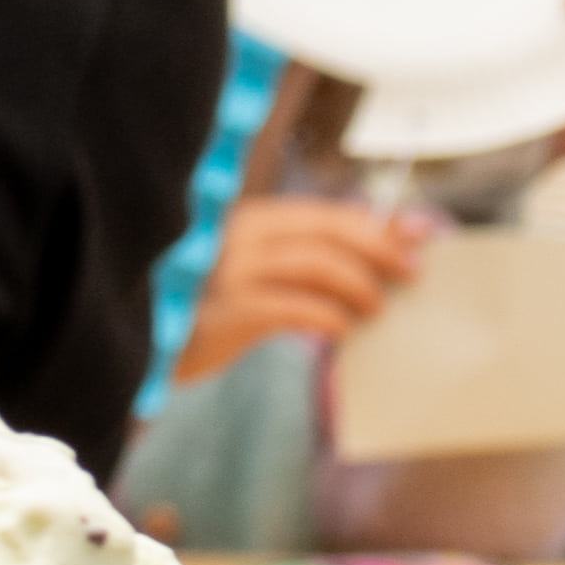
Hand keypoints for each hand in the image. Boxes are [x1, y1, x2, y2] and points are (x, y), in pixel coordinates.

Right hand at [167, 186, 432, 390]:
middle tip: (411, 275)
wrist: (145, 350)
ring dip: (358, 286)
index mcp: (246, 220)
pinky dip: (326, 316)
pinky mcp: (222, 312)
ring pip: (315, 265)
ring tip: (376, 309)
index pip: (326, 214)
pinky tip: (341, 331)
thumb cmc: (211, 310)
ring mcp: (226, 272)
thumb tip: (401, 233)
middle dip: (380, 251)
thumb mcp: (259, 274)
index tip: (419, 243)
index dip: (378, 227)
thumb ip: (315, 254)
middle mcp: (235, 236)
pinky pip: (291, 307)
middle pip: (327, 233)